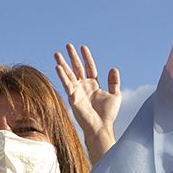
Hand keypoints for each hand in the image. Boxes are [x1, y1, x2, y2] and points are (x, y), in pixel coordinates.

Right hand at [54, 44, 119, 162]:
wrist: (101, 127)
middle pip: (77, 68)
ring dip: (63, 64)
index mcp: (94, 85)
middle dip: (72, 57)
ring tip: (57, 53)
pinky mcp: (72, 97)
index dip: (86, 57)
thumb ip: (114, 82)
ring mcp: (77, 91)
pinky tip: (58, 66)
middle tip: (68, 45)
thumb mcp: (115, 95)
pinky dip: (62, 75)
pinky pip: (66, 84)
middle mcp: (84, 86)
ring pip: (69, 74)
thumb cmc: (108, 114)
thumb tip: (113, 68)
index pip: (90, 67)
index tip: (83, 47)